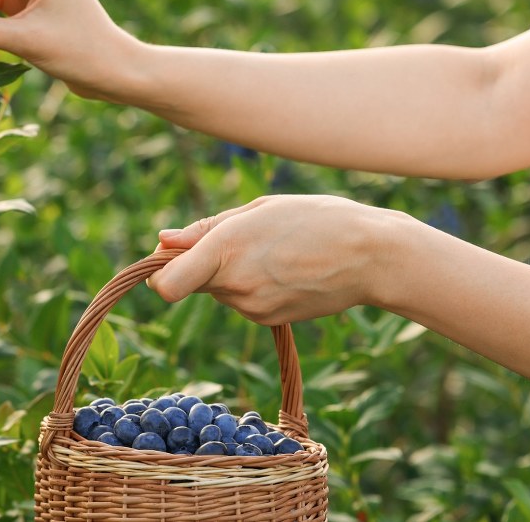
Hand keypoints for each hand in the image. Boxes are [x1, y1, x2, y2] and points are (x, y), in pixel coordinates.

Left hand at [146, 195, 400, 324]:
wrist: (371, 257)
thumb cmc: (315, 219)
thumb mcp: (257, 209)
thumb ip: (204, 228)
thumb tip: (162, 240)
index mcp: (225, 249)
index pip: (164, 285)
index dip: (158, 272)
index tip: (168, 256)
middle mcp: (234, 285)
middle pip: (190, 282)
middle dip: (199, 264)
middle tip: (240, 238)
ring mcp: (252, 307)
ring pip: (218, 290)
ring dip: (230, 273)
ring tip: (273, 250)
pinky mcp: (269, 320)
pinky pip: (243, 301)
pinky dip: (252, 286)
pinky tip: (285, 269)